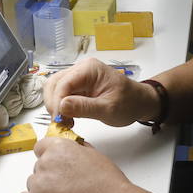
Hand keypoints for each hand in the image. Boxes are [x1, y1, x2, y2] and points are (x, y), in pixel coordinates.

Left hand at [17, 136, 132, 192]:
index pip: (40, 147)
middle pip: (38, 167)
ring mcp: (39, 181)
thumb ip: (76, 149)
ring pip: (32, 183)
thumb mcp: (93, 154)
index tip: (54, 165)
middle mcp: (46, 161)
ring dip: (42, 190)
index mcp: (59, 147)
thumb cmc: (106, 182)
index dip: (47, 157)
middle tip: (66, 186)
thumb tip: (72, 149)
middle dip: (48, 176)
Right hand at [43, 58, 158, 126]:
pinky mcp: (77, 87)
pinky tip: (68, 118)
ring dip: (55, 106)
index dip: (58, 102)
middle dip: (54, 104)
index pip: (64, 84)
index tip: (59, 121)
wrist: (139, 102)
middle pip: (54, 84)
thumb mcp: (109, 109)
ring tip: (65, 122)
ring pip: (55, 89)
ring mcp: (78, 77)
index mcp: (89, 69)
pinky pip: (61, 94)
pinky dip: (60, 107)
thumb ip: (85, 107)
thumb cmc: (129, 103)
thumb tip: (62, 106)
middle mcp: (81, 69)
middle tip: (60, 123)